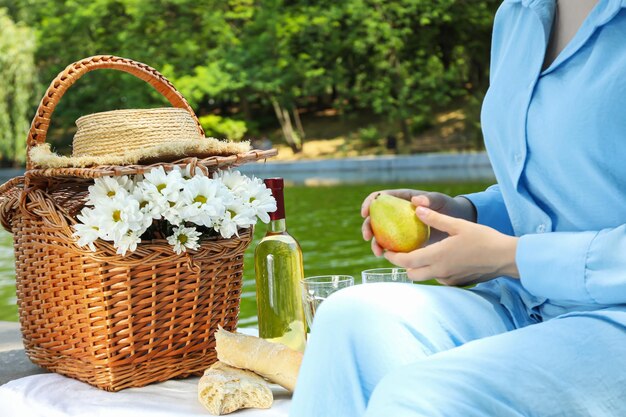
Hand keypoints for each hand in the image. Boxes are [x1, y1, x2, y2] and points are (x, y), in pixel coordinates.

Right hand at [361, 189, 476, 255]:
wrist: (457, 222)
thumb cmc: (448, 207)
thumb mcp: (440, 201)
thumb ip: (430, 200)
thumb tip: (415, 201)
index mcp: (401, 198)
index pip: (380, 197)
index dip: (369, 203)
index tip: (365, 213)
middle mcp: (397, 213)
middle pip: (375, 218)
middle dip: (367, 227)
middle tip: (367, 237)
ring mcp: (400, 227)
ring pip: (381, 234)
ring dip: (375, 243)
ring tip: (378, 252)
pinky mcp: (406, 240)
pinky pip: (393, 246)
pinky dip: (388, 252)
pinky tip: (389, 258)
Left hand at [384, 206, 518, 285]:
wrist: (505, 258)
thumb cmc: (484, 239)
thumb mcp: (458, 225)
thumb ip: (436, 219)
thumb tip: (417, 209)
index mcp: (437, 257)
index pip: (406, 261)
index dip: (392, 256)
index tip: (386, 249)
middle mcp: (439, 271)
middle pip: (411, 273)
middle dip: (403, 264)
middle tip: (401, 250)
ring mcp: (448, 279)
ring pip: (424, 276)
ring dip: (418, 267)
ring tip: (419, 251)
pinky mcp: (456, 282)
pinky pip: (437, 277)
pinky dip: (433, 269)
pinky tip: (440, 257)